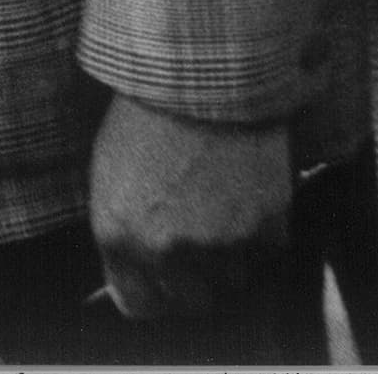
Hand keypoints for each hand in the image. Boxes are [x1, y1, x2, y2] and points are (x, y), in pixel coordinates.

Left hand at [90, 94, 291, 320]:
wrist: (204, 70)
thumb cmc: (149, 112)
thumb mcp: (111, 172)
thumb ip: (120, 234)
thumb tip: (129, 281)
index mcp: (117, 234)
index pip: (139, 306)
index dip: (151, 291)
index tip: (160, 277)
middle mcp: (166, 250)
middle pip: (191, 304)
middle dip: (193, 281)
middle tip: (198, 240)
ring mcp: (220, 245)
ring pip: (232, 284)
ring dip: (229, 258)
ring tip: (222, 206)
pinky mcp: (266, 230)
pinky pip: (266, 256)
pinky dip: (260, 235)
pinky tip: (246, 194)